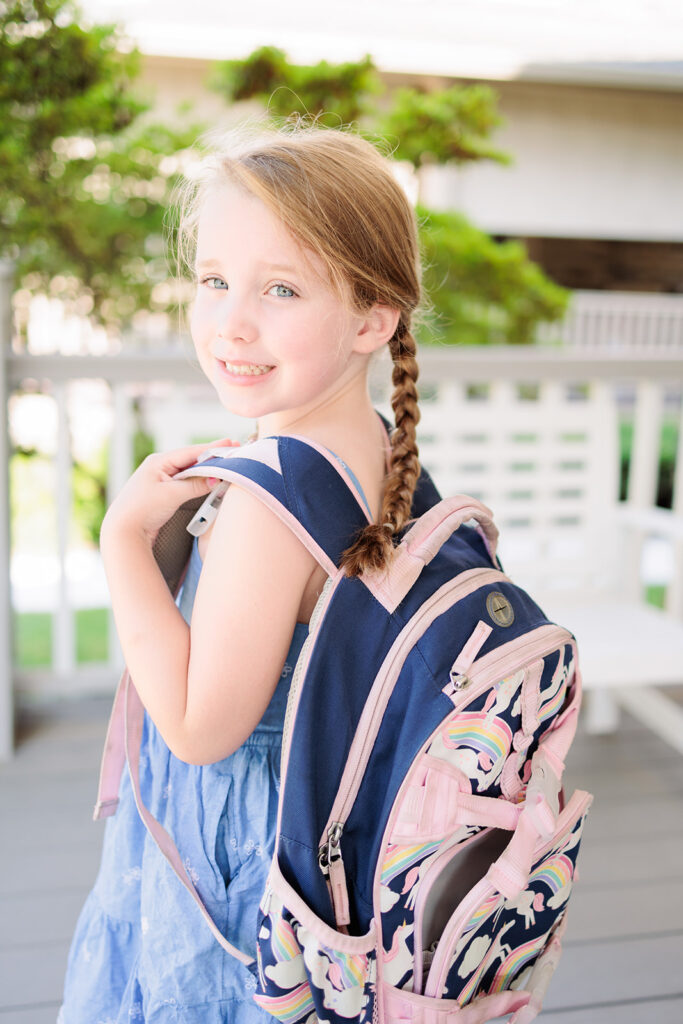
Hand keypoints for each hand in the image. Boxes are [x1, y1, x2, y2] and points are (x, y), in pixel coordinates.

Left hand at [100, 439, 239, 548]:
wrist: (122, 531)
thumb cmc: (142, 509)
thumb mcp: (172, 494)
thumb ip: (196, 485)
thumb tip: (218, 478)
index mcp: (159, 461)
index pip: (192, 452)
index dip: (213, 448)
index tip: (231, 443)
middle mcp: (160, 467)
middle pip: (192, 460)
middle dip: (212, 457)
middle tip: (233, 452)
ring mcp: (161, 479)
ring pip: (190, 471)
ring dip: (206, 470)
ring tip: (226, 466)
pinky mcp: (163, 493)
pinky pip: (186, 482)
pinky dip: (199, 481)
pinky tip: (210, 481)